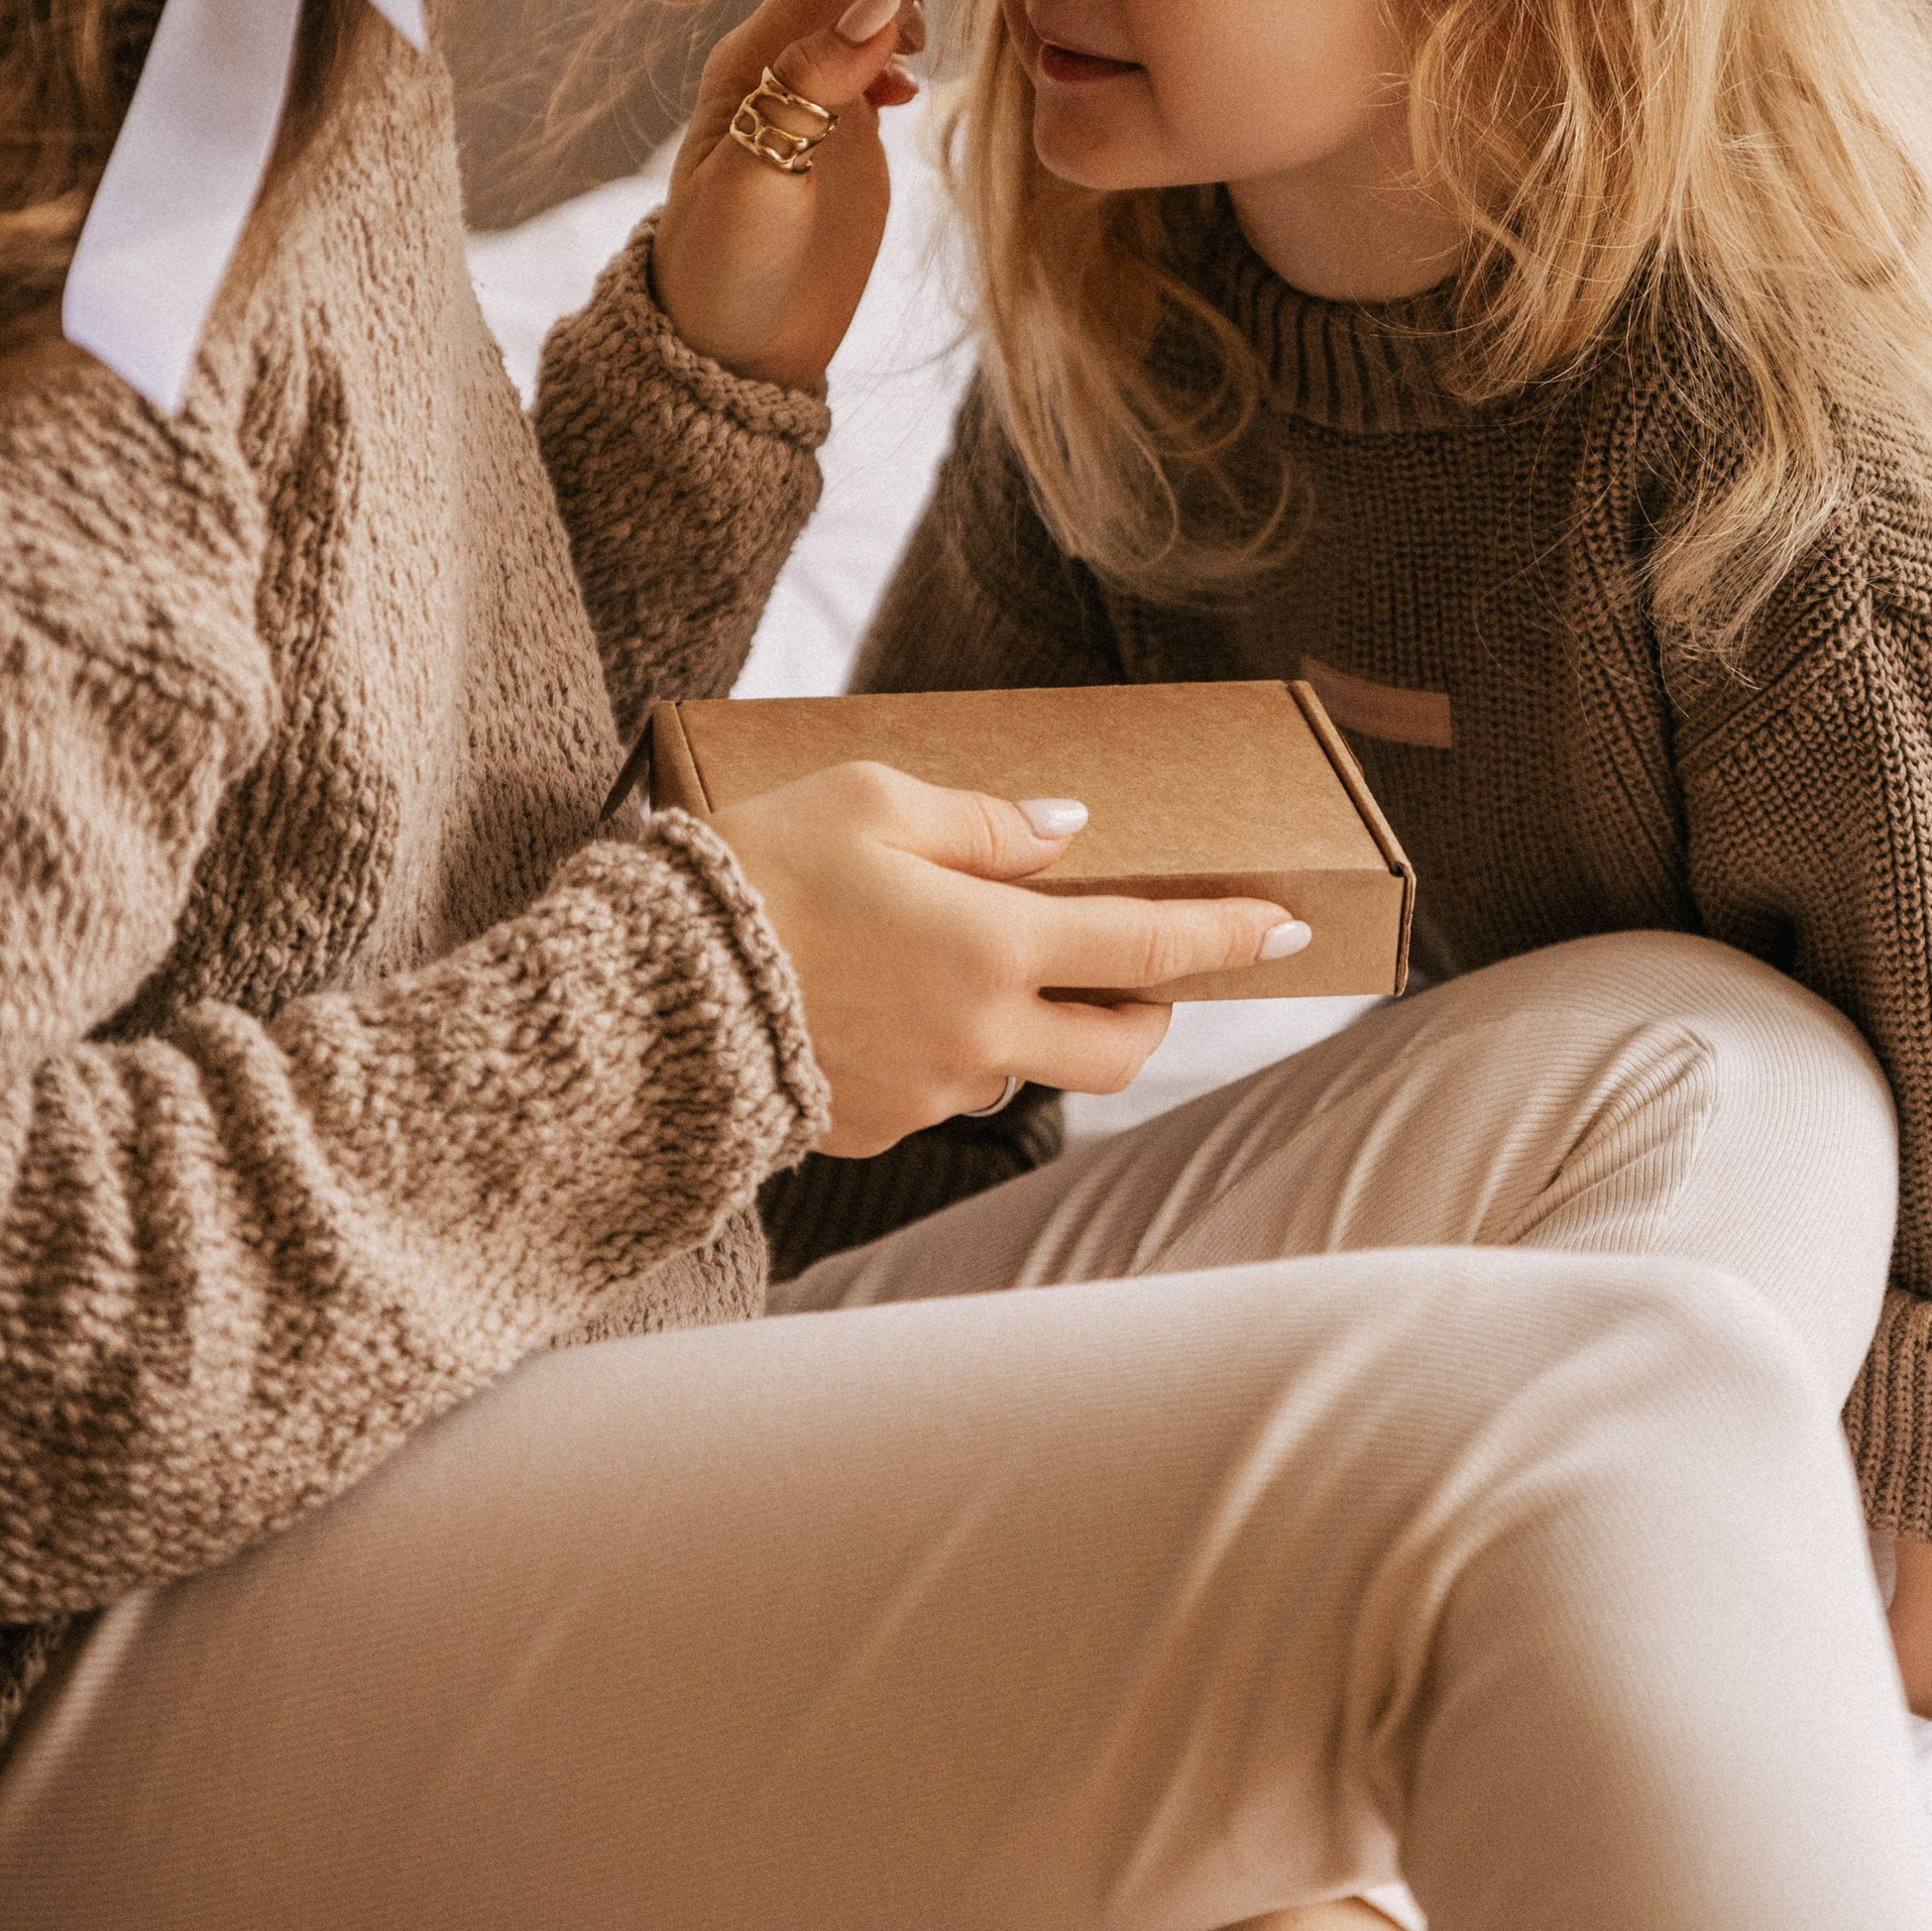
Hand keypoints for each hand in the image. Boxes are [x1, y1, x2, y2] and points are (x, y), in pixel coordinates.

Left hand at [651, 0, 980, 384]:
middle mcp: (777, 62)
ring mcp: (809, 91)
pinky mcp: (837, 126)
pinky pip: (872, 43)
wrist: (729, 352)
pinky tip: (914, 73)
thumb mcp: (760, 188)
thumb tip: (875, 2)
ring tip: (925, 26)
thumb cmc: (730, 277)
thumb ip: (812, 92)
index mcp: (754, 64)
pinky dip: (901, 31)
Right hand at [712, 762, 1307, 1155]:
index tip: (1286, 929)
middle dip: (1150, 1013)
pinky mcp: (876, 1130)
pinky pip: (945, 1091)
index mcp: (992, 947)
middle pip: (1120, 1050)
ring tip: (965, 962)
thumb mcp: (874, 800)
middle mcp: (979, 1037)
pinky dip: (947, 1049)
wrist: (645, 989)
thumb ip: (988, 822)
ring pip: (1028, 1071)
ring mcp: (930, 1094)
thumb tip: (1070, 834)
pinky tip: (886, 1001)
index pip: (1149, 947)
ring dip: (1033, 1026)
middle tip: (1138, 969)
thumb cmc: (759, 870)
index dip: (1228, 937)